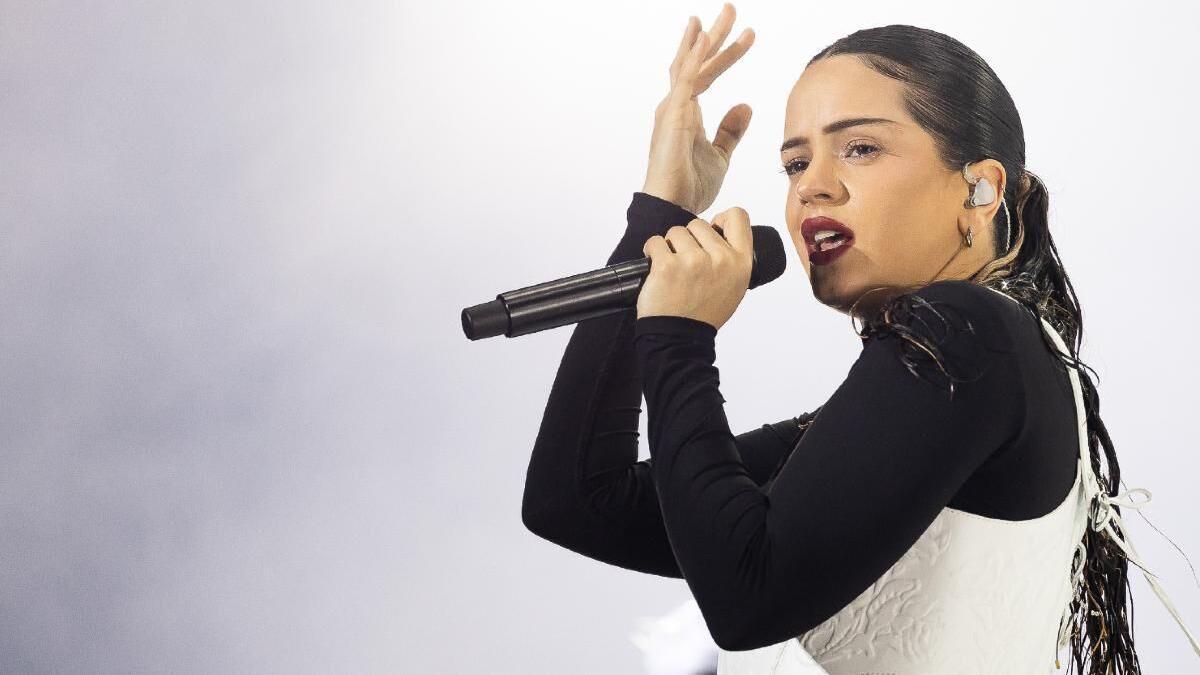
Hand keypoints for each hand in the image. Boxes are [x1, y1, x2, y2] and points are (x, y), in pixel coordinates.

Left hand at [636, 207, 753, 330]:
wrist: (680, 338)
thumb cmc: (704, 314)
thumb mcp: (734, 287)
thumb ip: (731, 259)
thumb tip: (718, 231)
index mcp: (741, 263)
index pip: (738, 217)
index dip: (722, 219)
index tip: (712, 231)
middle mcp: (720, 259)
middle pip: (699, 224)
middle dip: (689, 239)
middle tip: (686, 264)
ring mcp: (693, 261)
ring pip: (675, 231)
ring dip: (669, 246)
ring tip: (672, 270)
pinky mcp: (667, 265)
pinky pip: (655, 242)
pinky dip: (652, 252)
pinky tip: (657, 270)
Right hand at [642, 3, 754, 214]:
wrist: (674, 208)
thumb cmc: (690, 187)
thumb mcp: (720, 155)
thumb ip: (730, 130)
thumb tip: (745, 106)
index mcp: (685, 114)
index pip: (707, 74)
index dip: (726, 54)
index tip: (746, 35)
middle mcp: (676, 106)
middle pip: (696, 61)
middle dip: (715, 35)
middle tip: (731, 9)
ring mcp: (672, 109)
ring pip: (692, 64)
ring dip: (708, 38)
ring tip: (725, 14)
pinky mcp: (674, 116)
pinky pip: (687, 80)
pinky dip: (696, 57)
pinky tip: (705, 38)